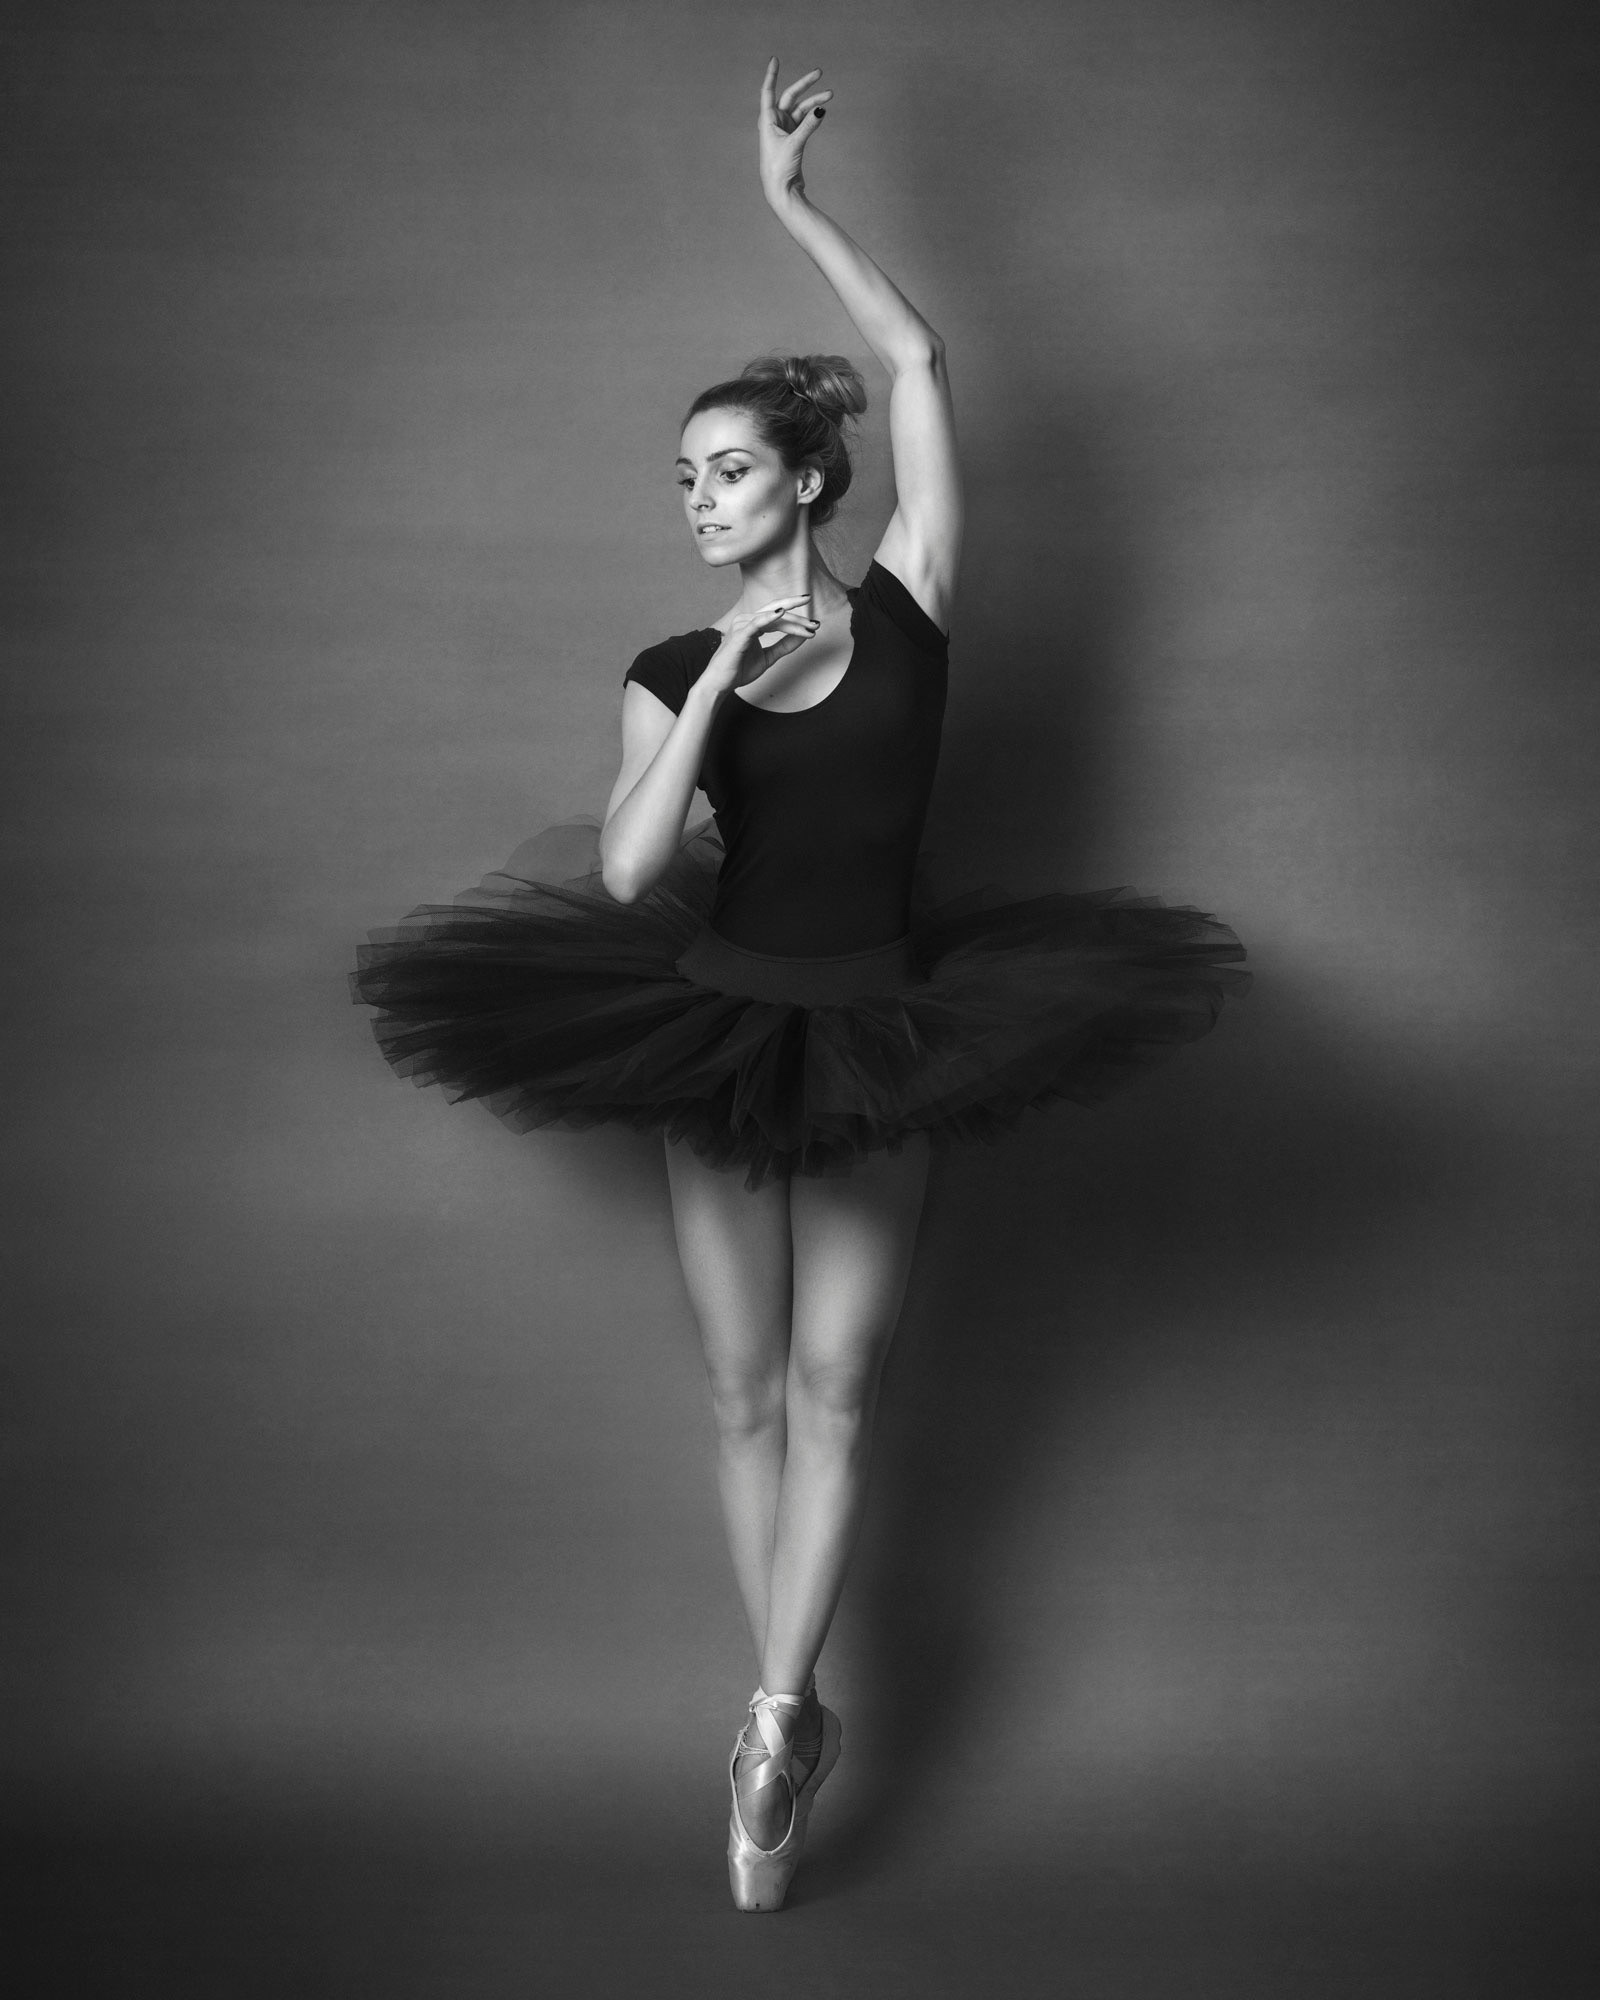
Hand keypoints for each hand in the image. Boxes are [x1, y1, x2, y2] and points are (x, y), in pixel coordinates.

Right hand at [703, 595, 818, 694]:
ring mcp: (742, 625)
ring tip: (808, 628)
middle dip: (798, 616)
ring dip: (792, 622)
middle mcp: (747, 620)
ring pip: (772, 617)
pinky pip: (756, 622)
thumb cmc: (740, 669)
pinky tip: (782, 613)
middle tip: (816, 623)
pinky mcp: (739, 634)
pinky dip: (769, 617)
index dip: (798, 620)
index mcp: (754, 623)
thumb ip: (784, 646)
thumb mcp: (769, 657)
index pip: (779, 616)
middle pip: (777, 611)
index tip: (815, 626)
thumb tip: (804, 635)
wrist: (721, 683)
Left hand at [758, 58, 831, 206]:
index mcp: (766, 121)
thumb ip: (808, 125)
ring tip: (830, 95)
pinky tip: (822, 110)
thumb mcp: (795, 144)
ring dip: (814, 102)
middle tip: (819, 73)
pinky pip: (803, 121)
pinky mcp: (792, 139)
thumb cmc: (780, 169)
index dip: (772, 75)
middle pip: (789, 97)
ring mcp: (784, 130)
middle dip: (804, 85)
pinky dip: (812, 116)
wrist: (782, 192)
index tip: (775, 59)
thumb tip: (821, 108)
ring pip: (800, 109)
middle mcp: (774, 123)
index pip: (768, 92)